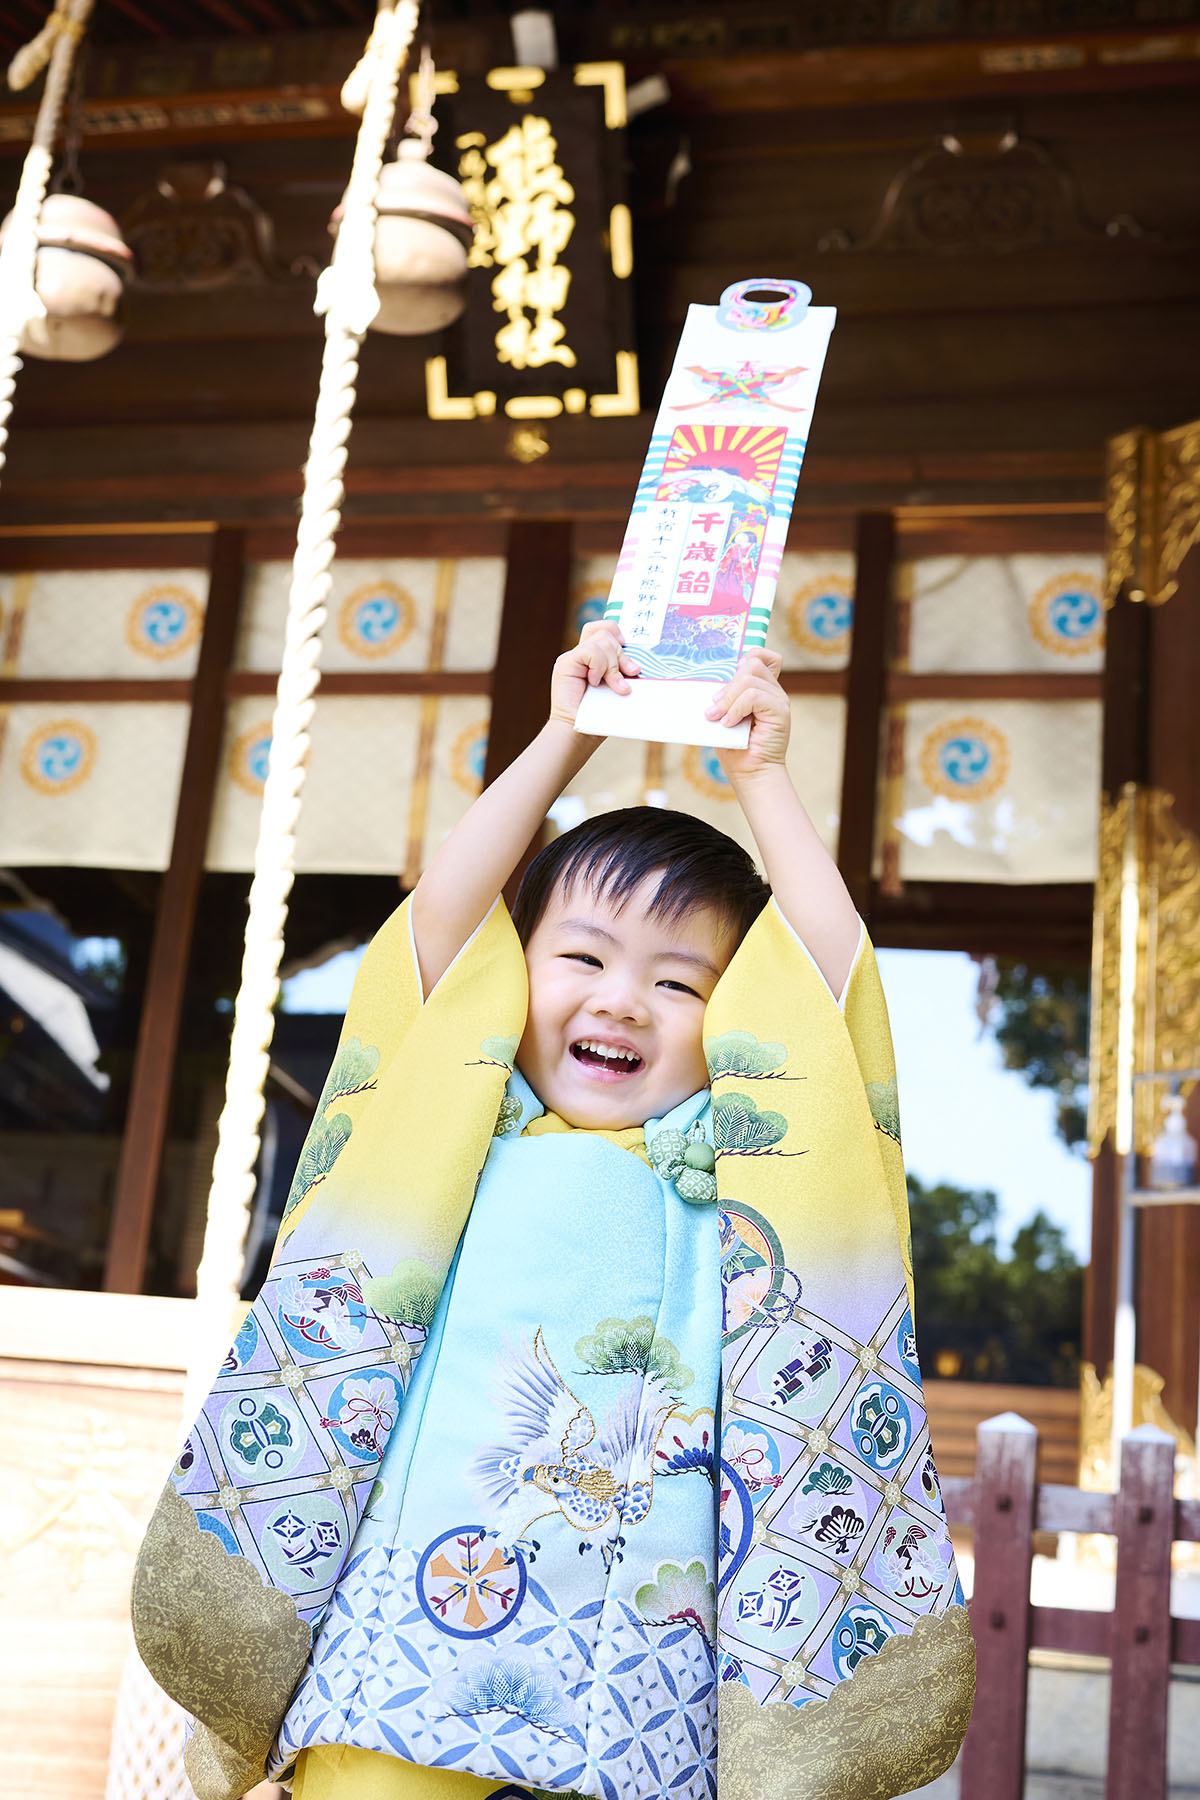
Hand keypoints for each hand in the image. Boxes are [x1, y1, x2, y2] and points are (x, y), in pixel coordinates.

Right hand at [549, 619, 640, 728]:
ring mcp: (572, 658)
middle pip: (605, 632)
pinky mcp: (565, 663)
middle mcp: (582, 654)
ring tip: (614, 685)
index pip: (604, 628)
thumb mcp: (618, 687)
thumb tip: (638, 665)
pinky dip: (598, 666)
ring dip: (612, 664)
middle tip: (632, 673)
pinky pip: (590, 651)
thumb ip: (622, 671)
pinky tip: (595, 682)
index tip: (629, 647)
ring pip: (601, 640)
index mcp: (594, 657)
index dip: (617, 631)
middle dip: (622, 653)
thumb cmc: (601, 714)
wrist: (579, 733)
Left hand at [705, 649, 790, 779]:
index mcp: (760, 687)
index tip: (722, 679)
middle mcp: (772, 690)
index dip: (742, 657)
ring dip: (728, 699)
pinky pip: (753, 695)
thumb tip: (705, 679)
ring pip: (749, 677)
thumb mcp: (722, 715)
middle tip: (714, 709)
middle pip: (750, 662)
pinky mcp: (781, 710)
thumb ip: (722, 695)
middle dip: (727, 685)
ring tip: (720, 719)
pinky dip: (737, 708)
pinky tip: (730, 724)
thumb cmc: (734, 747)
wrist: (750, 773)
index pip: (758, 655)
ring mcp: (779, 699)